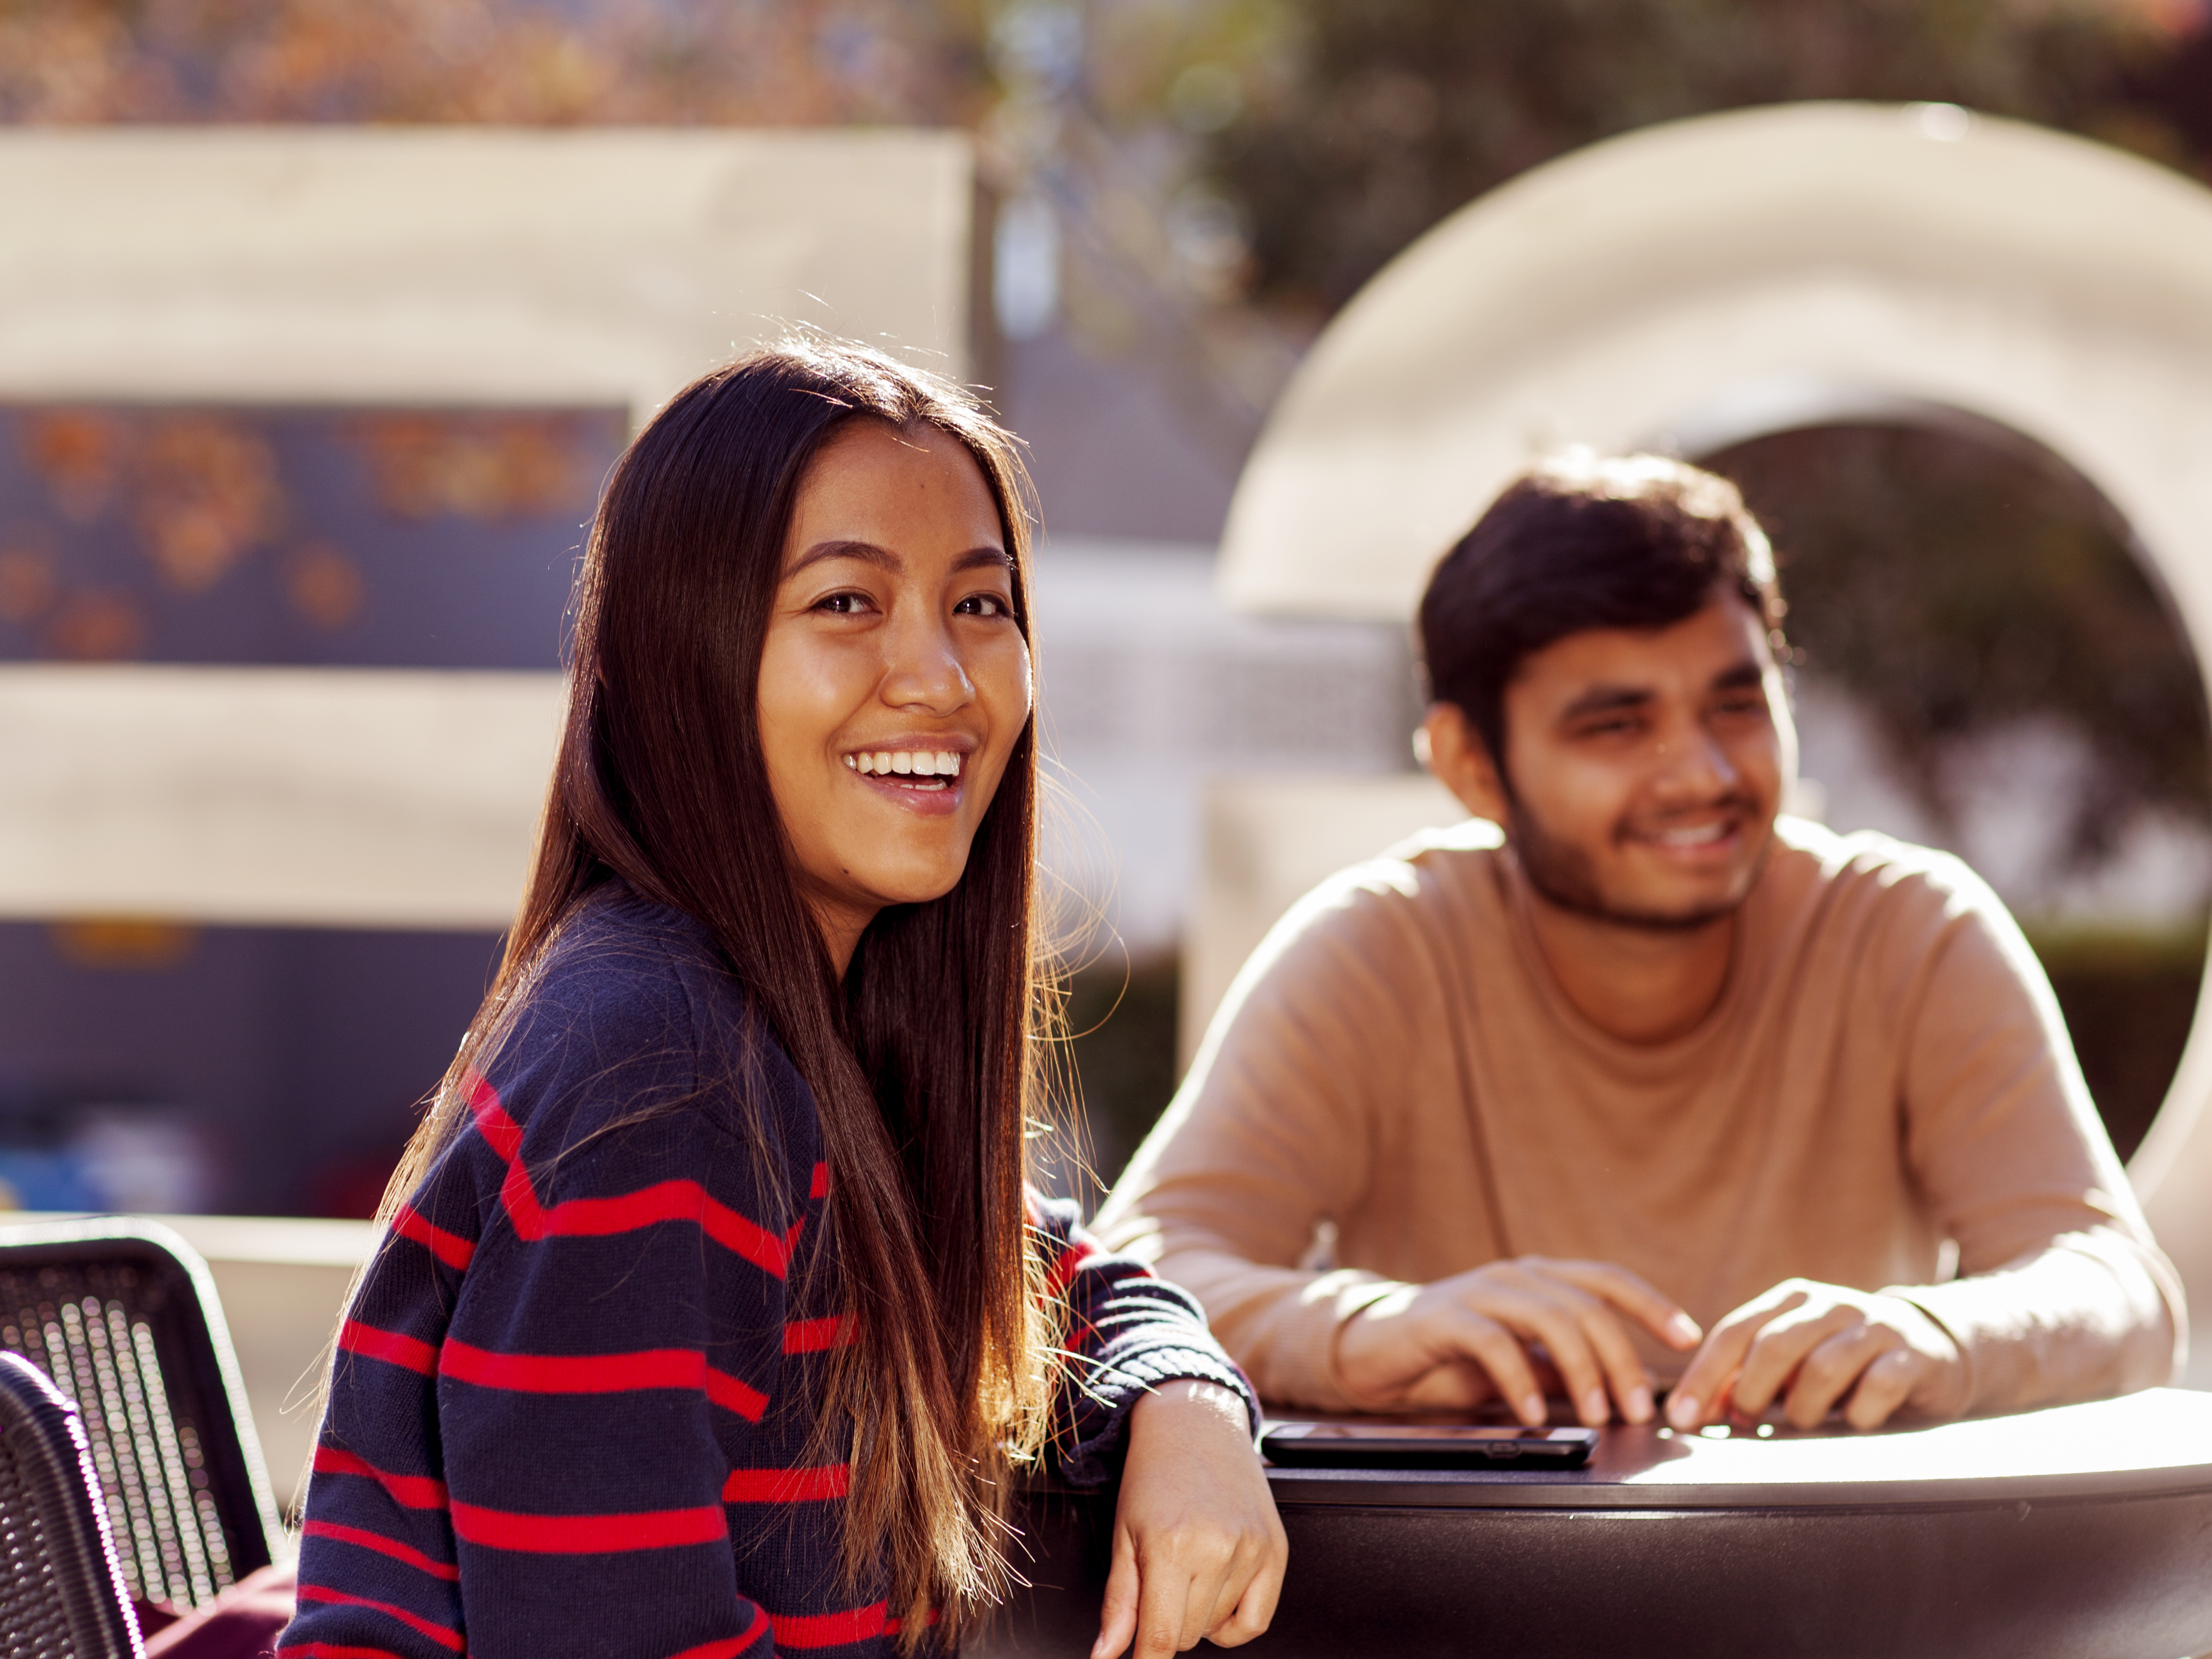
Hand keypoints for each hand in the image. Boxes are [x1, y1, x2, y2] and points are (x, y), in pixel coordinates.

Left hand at [1092, 1379, 1286, 1658]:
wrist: (1197, 1425)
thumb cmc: (1154, 1476)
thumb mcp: (1123, 1535)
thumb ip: (1118, 1603)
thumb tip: (1106, 1655)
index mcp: (1171, 1546)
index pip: (1160, 1639)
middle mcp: (1217, 1549)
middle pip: (1187, 1636)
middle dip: (1167, 1621)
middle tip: (1160, 1579)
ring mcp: (1252, 1550)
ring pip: (1218, 1628)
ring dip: (1199, 1614)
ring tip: (1189, 1566)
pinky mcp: (1277, 1550)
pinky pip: (1257, 1621)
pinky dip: (1234, 1622)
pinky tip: (1218, 1592)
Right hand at [1334, 1257, 1700, 1424]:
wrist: (1371, 1349)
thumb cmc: (1452, 1358)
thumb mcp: (1522, 1365)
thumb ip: (1566, 1371)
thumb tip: (1631, 1392)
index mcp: (1538, 1280)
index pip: (1607, 1281)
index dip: (1652, 1305)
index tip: (1687, 1339)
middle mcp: (1513, 1275)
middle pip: (1586, 1305)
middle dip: (1622, 1358)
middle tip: (1639, 1409)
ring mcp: (1477, 1291)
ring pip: (1548, 1315)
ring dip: (1582, 1368)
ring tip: (1598, 1413)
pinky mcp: (1442, 1316)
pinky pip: (1493, 1342)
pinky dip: (1521, 1380)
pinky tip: (1534, 1413)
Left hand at [1666, 1279, 1968, 1431]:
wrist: (1935, 1348)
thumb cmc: (1848, 1363)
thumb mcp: (1796, 1361)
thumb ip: (1748, 1375)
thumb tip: (1696, 1410)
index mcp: (1793, 1300)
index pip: (1735, 1332)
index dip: (1704, 1376)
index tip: (1681, 1418)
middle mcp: (1831, 1305)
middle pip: (1774, 1345)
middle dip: (1750, 1390)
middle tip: (1746, 1421)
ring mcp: (1875, 1328)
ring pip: (1823, 1367)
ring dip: (1803, 1406)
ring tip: (1802, 1421)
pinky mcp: (1915, 1356)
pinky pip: (1879, 1385)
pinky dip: (1860, 1412)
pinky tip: (1856, 1422)